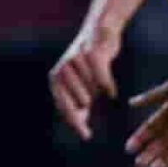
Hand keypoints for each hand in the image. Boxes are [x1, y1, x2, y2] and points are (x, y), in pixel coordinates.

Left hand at [49, 18, 122, 139]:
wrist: (100, 31)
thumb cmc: (91, 62)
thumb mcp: (83, 85)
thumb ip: (80, 104)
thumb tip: (81, 127)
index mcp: (56, 79)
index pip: (64, 106)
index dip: (74, 122)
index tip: (86, 135)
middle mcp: (62, 71)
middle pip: (77, 101)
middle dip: (84, 108)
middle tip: (89, 112)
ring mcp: (75, 63)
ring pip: (91, 89)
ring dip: (98, 91)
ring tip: (101, 86)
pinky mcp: (92, 55)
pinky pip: (102, 79)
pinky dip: (107, 86)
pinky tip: (111, 93)